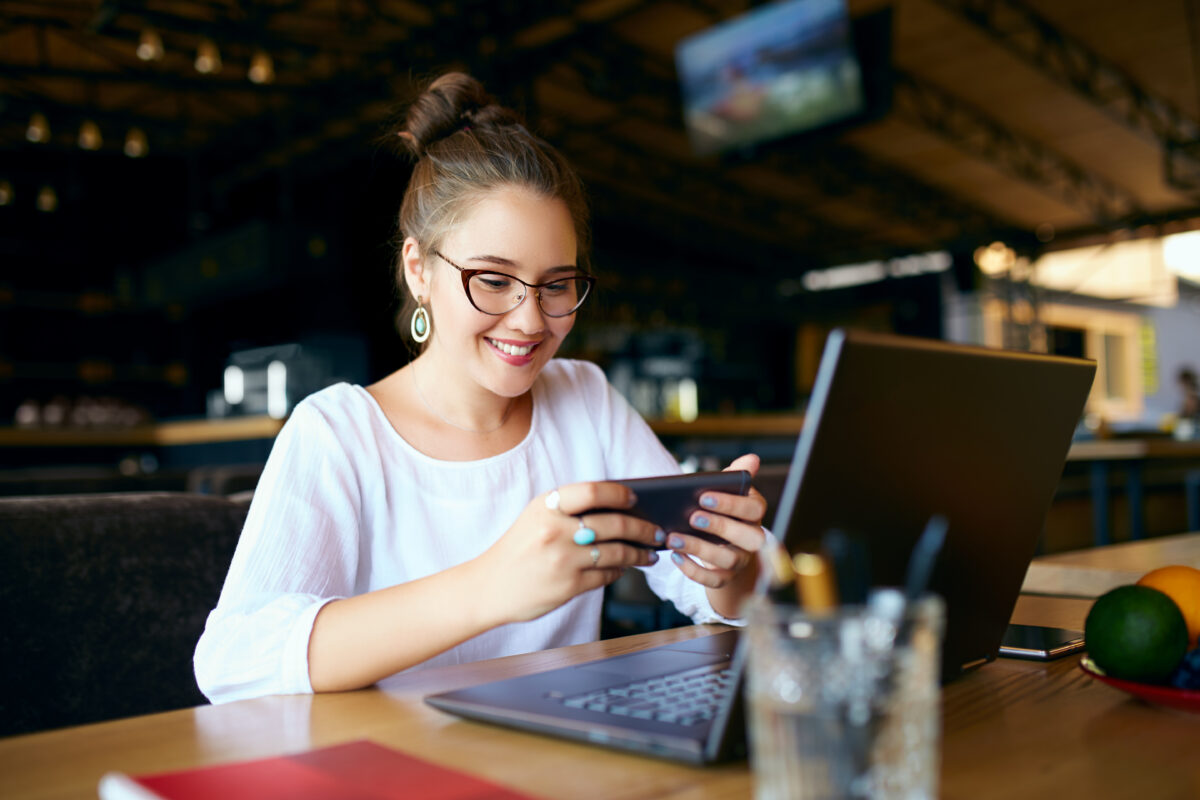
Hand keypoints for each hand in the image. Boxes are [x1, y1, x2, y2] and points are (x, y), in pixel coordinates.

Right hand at [477, 480, 664, 624]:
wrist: (488, 587)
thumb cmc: (518, 548)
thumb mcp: (535, 518)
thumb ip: (569, 510)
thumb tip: (620, 509)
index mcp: (546, 507)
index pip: (593, 491)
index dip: (619, 494)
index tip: (636, 499)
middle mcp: (555, 531)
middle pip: (614, 524)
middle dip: (644, 528)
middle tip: (658, 532)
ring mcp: (563, 560)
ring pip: (617, 553)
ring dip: (640, 553)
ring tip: (650, 553)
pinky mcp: (568, 586)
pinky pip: (606, 576)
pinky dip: (620, 571)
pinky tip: (625, 568)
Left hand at [665, 454, 766, 597]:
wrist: (721, 547)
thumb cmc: (720, 512)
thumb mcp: (726, 492)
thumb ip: (733, 476)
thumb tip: (752, 458)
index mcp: (754, 514)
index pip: (754, 508)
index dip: (730, 504)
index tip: (703, 496)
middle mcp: (753, 539)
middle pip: (749, 537)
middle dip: (720, 526)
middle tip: (692, 517)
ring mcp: (742, 561)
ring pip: (729, 559)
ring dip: (699, 548)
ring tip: (673, 538)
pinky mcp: (726, 578)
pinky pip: (713, 580)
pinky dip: (693, 570)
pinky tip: (675, 556)